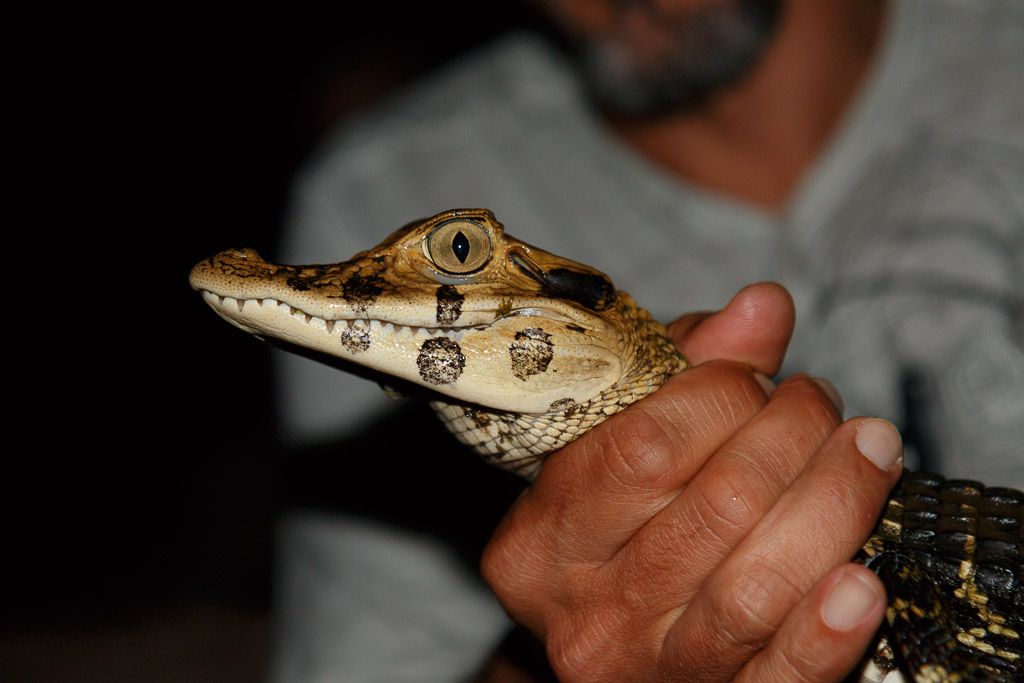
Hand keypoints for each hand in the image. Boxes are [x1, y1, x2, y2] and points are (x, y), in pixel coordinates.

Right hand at [481, 283, 903, 681]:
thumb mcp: (619, 447)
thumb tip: (764, 304)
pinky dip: (825, 631)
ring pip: (755, 585)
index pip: (643, 442)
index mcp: (543, 533)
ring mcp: (647, 666)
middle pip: (715, 506)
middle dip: (794, 433)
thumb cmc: (614, 532)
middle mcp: (583, 606)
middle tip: (820, 404)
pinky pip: (777, 676)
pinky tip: (861, 585)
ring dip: (833, 502)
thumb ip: (684, 369)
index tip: (761, 375)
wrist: (607, 656)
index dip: (725, 390)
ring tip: (869, 450)